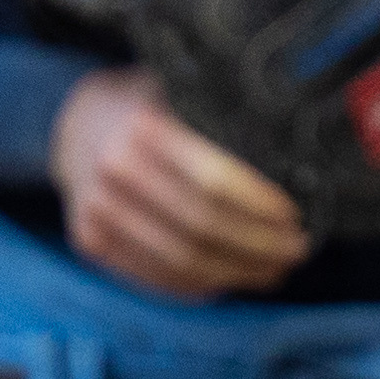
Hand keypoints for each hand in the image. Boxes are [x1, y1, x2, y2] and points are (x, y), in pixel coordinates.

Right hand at [51, 69, 309, 297]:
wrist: (77, 123)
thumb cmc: (155, 105)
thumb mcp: (185, 91)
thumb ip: (225, 120)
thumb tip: (302, 158)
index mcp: (145, 126)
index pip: (214, 180)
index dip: (259, 206)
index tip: (295, 216)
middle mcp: (114, 168)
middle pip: (200, 227)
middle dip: (258, 246)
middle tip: (298, 250)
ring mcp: (95, 208)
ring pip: (179, 260)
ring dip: (235, 274)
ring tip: (273, 271)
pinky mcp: (87, 239)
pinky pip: (152, 276)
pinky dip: (197, 287)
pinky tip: (231, 281)